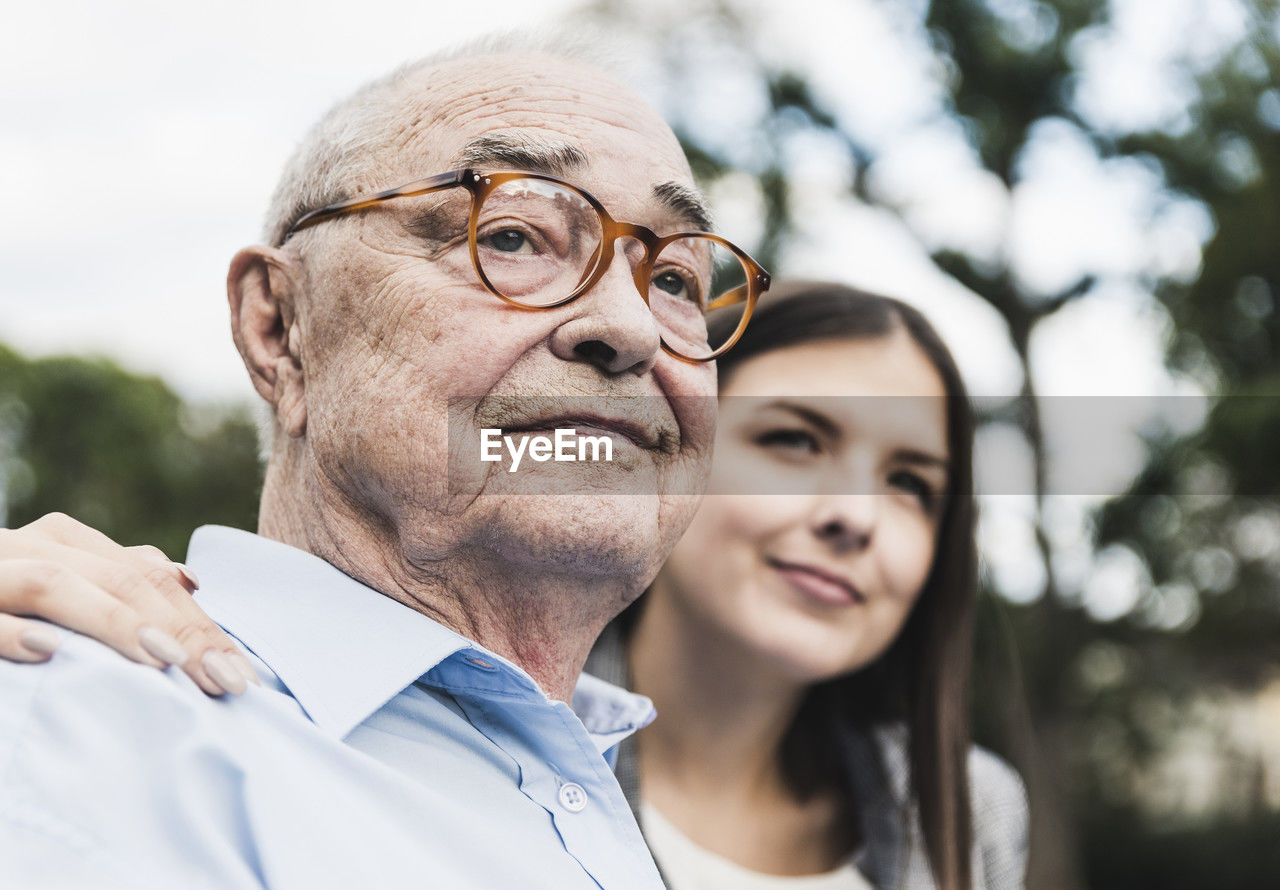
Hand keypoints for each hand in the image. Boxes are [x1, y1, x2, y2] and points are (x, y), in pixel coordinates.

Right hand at [0, 513, 257, 694]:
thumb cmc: (0, 601)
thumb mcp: (60, 585)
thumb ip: (114, 580)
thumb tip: (186, 578)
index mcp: (64, 544)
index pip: (151, 579)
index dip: (200, 624)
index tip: (242, 673)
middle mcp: (29, 547)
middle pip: (121, 579)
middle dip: (181, 629)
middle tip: (224, 679)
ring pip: (56, 583)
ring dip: (113, 622)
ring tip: (163, 660)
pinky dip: (8, 631)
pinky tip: (47, 651)